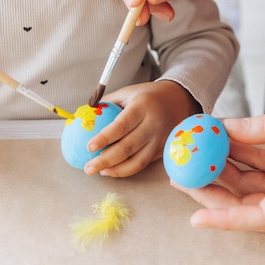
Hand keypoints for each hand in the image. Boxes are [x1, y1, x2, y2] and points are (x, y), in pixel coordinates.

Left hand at [84, 80, 199, 176]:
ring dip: (116, 170)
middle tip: (88, 167)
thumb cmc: (148, 95)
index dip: (104, 138)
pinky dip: (127, 169)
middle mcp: (153, 124)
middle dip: (105, 160)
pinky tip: (113, 170)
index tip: (89, 147)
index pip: (121, 125)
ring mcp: (160, 139)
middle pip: (128, 147)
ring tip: (99, 171)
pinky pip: (143, 163)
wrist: (180, 99)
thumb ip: (108, 104)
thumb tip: (84, 114)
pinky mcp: (163, 149)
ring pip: (138, 161)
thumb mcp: (128, 92)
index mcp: (142, 106)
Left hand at [171, 92, 264, 231]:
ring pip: (249, 185)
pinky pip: (259, 167)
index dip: (227, 220)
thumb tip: (224, 128)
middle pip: (248, 203)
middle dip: (212, 191)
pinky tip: (219, 138)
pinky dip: (238, 155)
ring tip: (192, 154)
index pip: (263, 216)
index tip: (195, 218)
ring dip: (221, 171)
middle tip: (180, 174)